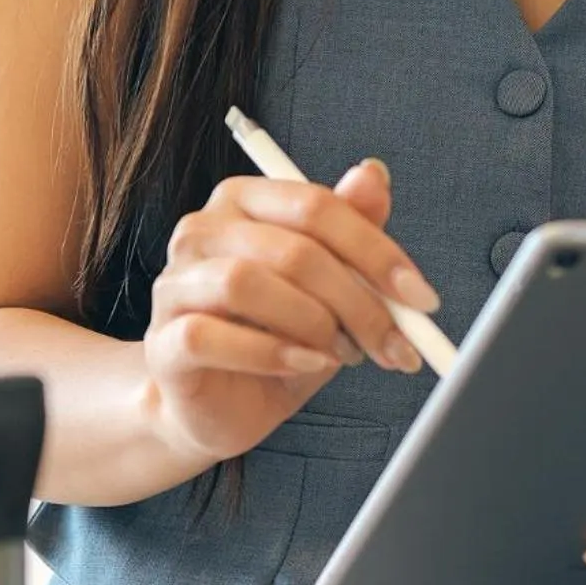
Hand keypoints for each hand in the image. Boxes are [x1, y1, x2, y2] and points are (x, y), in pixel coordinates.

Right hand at [144, 161, 439, 465]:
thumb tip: (373, 176)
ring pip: (246, 283)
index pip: (316, 206)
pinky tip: (304, 366)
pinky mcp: (164, 342)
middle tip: (393, 344)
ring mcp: (174, 285)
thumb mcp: (329, 289)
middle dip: (358, 302)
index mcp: (244, 203)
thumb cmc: (276, 342)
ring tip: (340, 355)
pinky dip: (269, 353)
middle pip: (292, 248)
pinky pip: (209, 335)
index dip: (377, 252)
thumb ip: (351, 234)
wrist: (221, 408)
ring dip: (312, 324)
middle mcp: (201, 231)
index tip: (421, 299)